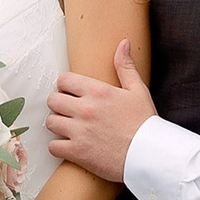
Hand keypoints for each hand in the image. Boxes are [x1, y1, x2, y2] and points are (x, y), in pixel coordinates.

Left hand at [46, 40, 155, 184]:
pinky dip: (58, 147)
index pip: (64, 80)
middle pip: (52, 100)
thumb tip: (123, 43)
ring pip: (50, 122)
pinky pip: (53, 146)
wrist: (149, 155)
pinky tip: (69, 145)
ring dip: (57, 125)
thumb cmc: (145, 123)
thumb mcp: (138, 90)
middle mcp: (85, 109)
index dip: (65, 86)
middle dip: (59, 104)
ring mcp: (79, 131)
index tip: (71, 93)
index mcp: (98, 92)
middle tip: (68, 111)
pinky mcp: (77, 152)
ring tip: (68, 128)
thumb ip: (125, 66)